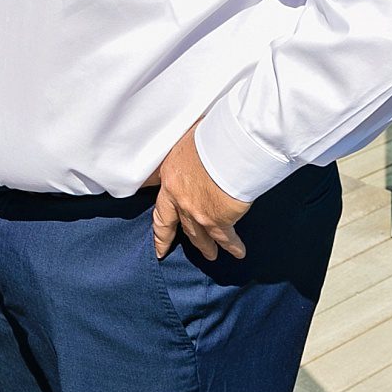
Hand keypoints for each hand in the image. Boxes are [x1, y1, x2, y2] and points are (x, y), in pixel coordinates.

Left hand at [148, 124, 250, 261]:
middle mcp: (179, 198)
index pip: (159, 204)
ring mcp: (197, 212)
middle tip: (164, 251)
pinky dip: (233, 246)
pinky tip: (238, 252)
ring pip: (199, 236)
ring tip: (210, 255)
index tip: (152, 230)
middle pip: (172, 224)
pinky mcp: (218, 220)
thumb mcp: (187, 139)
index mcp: (170, 177)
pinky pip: (226, 238)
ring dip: (205, 247)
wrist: (229, 147)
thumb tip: (193, 147)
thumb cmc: (212, 136)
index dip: (156, 220)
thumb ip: (187, 152)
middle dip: (167, 240)